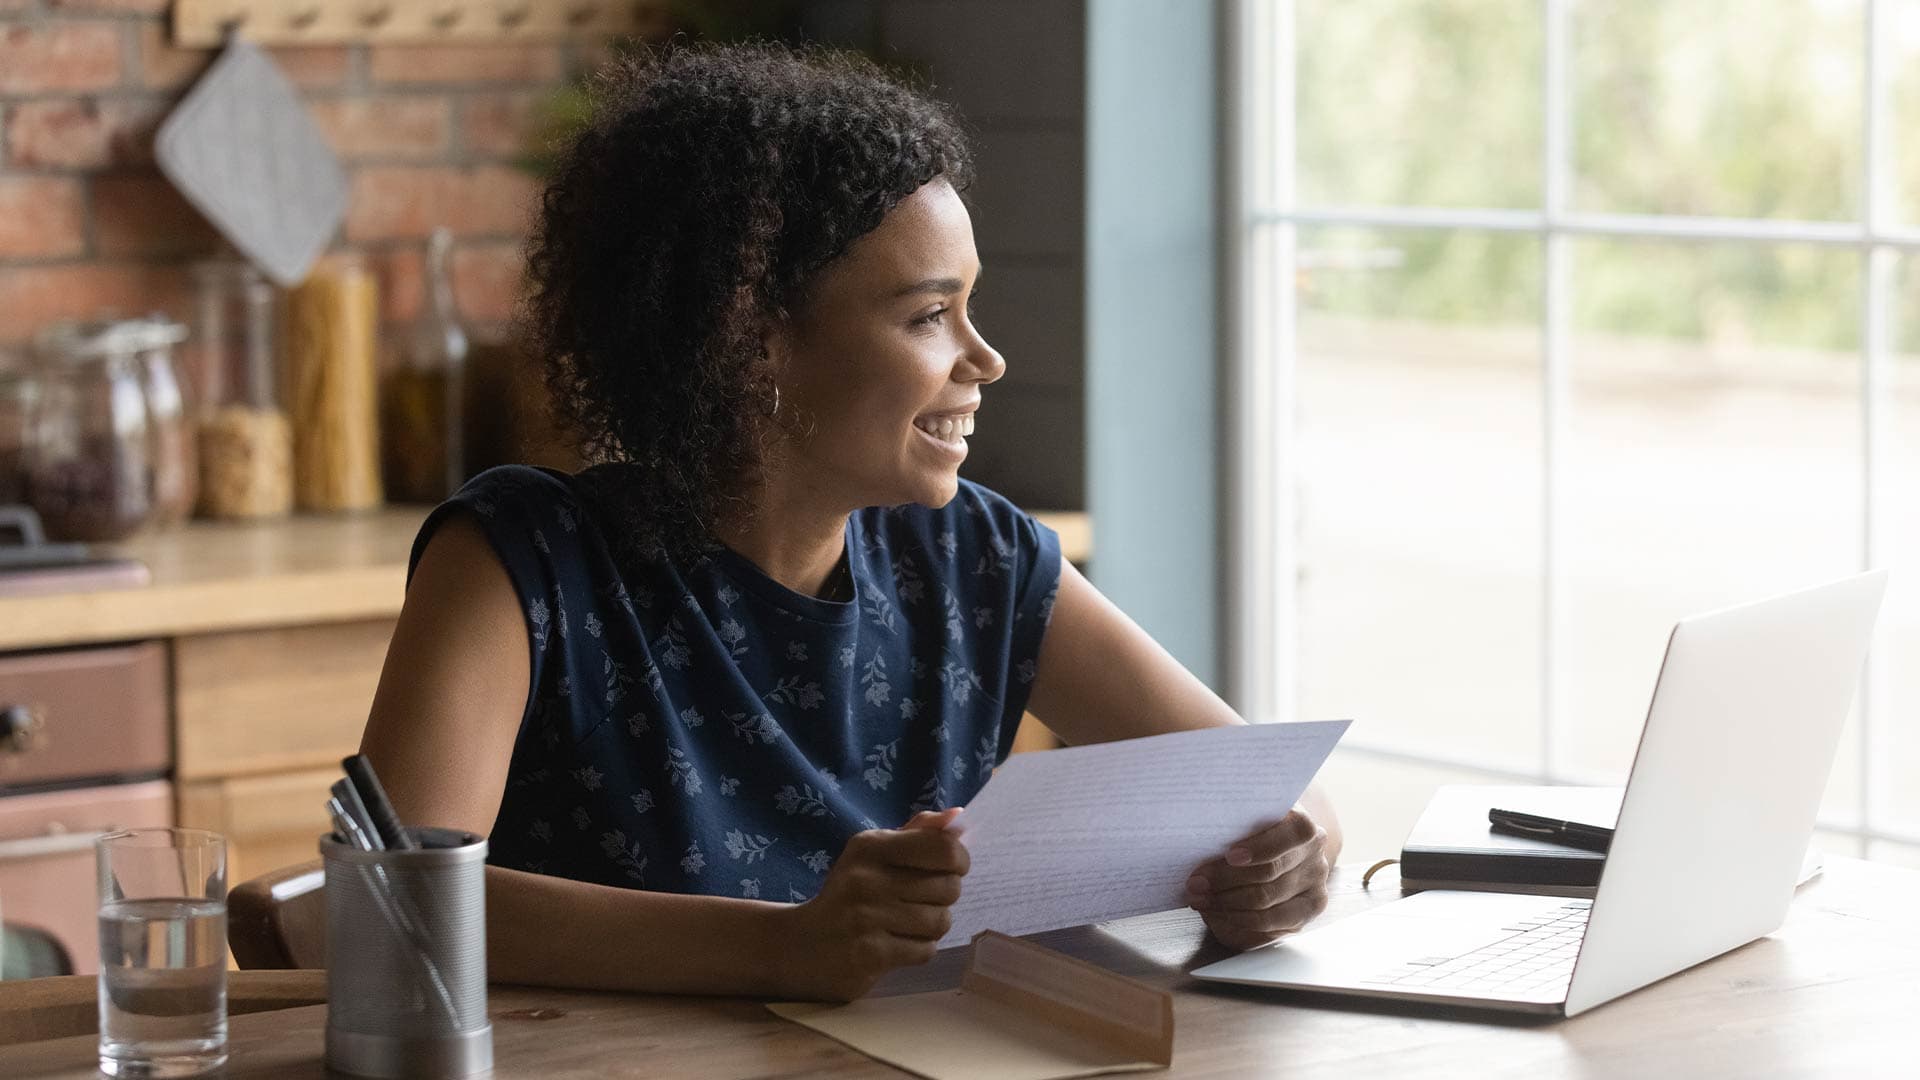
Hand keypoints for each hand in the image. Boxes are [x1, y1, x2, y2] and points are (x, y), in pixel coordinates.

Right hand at [777, 807, 968, 1000]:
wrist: (800, 944)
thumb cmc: (849, 893)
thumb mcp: (874, 853)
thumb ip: (918, 833)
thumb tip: (958, 817)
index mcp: (871, 845)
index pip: (944, 848)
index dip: (959, 860)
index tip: (951, 868)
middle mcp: (867, 878)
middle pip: (949, 887)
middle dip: (944, 896)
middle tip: (920, 899)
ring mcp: (867, 918)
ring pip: (940, 921)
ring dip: (932, 926)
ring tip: (908, 923)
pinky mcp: (870, 954)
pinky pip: (925, 950)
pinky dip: (919, 949)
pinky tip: (897, 943)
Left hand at [1186, 807, 1330, 950]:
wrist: (1277, 851)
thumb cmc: (1252, 834)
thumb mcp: (1245, 821)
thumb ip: (1235, 826)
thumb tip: (1204, 846)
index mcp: (1303, 827)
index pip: (1292, 835)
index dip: (1260, 847)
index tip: (1230, 855)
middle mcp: (1314, 858)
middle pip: (1270, 873)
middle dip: (1226, 879)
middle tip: (1196, 882)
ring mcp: (1314, 888)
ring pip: (1266, 902)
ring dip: (1225, 902)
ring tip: (1199, 899)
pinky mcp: (1304, 915)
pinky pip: (1268, 925)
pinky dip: (1236, 919)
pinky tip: (1217, 912)